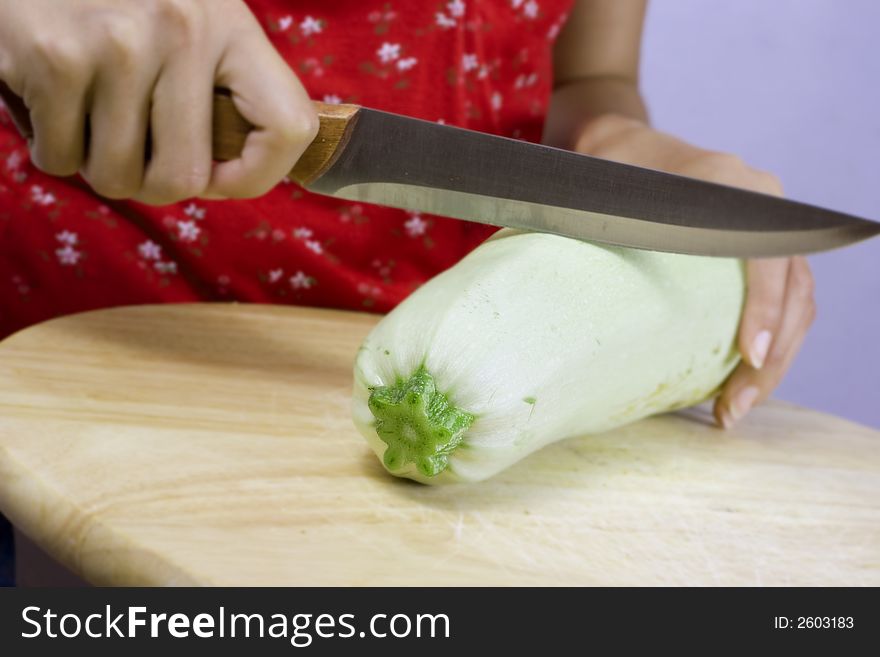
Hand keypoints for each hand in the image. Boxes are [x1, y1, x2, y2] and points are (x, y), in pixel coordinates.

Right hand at [0, 0, 317, 203]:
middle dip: (152, 183)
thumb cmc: (121, 3)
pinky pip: (60, 160)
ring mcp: (119, 44)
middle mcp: (183, 30)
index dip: (256, 176)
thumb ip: (222, 91)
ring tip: (93, 119)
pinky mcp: (56, 57)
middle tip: (135, 149)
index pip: (290, 128)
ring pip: (118, 178)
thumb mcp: (193, 23)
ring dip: (98, 165)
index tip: (220, 175)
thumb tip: (229, 179)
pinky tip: (55, 105)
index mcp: (231, 26)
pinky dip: (53, 149)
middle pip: (183, 179)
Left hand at [571, 114, 815, 427]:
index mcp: (733, 188)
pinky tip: (736, 382)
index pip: (767, 255)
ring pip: (797, 303)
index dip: (763, 307)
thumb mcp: (604, 192)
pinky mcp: (757, 251)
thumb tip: (565, 276)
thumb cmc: (606, 171)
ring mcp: (765, 229)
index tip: (750, 355)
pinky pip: (781, 302)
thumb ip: (604, 224)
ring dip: (773, 362)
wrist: (620, 147)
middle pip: (794, 291)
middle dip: (771, 357)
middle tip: (733, 408)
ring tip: (732, 409)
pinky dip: (767, 343)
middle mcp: (762, 208)